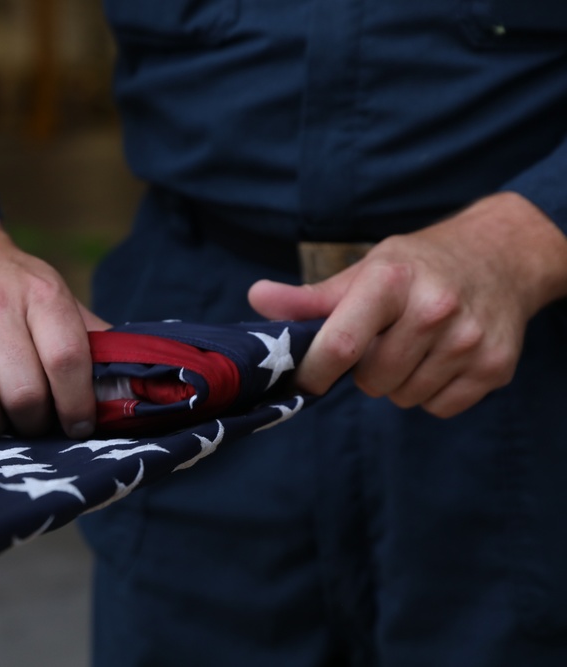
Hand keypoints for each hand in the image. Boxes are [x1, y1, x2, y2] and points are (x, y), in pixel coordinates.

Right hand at [0, 205, 108, 437]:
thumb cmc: (5, 283)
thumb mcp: (51, 292)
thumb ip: (88, 336)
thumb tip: (129, 385)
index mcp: (39, 292)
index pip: (68, 359)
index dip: (78, 404)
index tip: (78, 425)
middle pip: (24, 391)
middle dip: (35, 422)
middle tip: (34, 423)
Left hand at [248, 192, 566, 416]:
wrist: (501, 256)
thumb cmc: (417, 266)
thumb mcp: (366, 270)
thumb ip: (311, 297)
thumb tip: (257, 297)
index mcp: (391, 281)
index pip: (341, 345)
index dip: (315, 372)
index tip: (305, 381)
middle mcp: (434, 308)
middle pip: (372, 381)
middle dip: (366, 371)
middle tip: (382, 341)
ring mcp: (469, 340)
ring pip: (404, 398)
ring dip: (399, 382)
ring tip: (414, 345)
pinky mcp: (495, 367)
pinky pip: (439, 407)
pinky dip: (432, 393)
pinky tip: (441, 358)